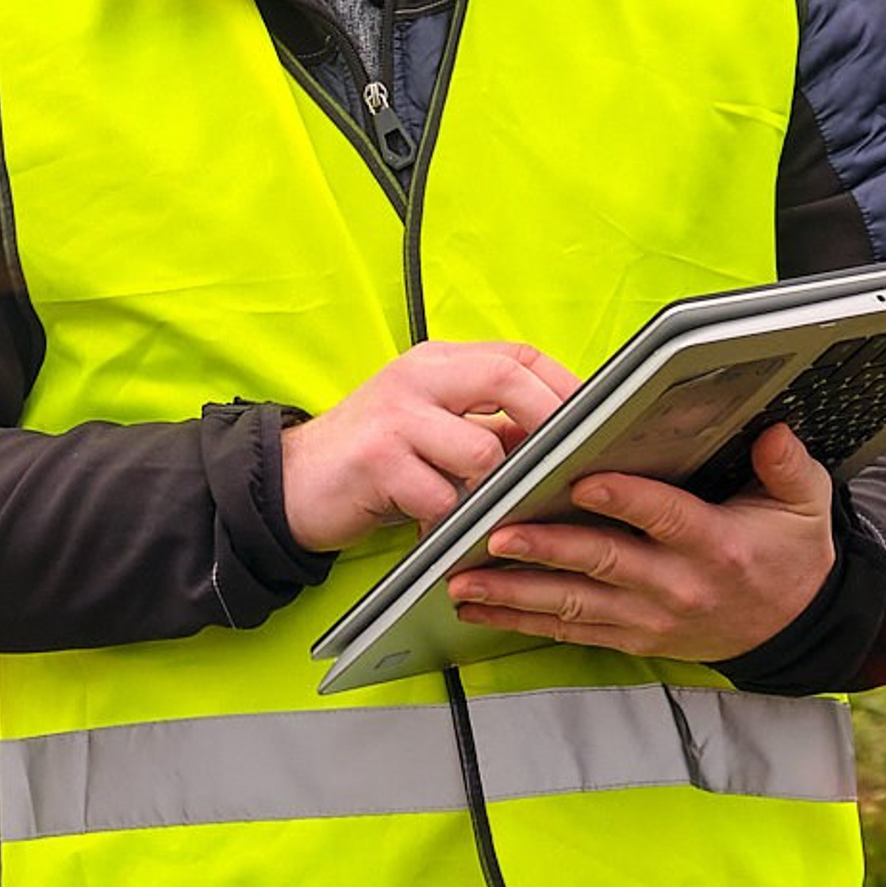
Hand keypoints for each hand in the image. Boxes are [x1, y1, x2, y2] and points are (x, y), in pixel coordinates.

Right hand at [282, 341, 576, 552]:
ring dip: (493, 491)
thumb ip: (484, 423)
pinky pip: (442, 497)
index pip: (517, 357)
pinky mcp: (377, 461)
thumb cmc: (371, 461)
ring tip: (485, 511)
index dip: (564, 387)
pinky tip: (441, 529)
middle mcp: (417, 378)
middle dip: (548, 425)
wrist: (289, 484)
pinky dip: (451, 521)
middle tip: (564, 468)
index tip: (596, 423)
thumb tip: (559, 439)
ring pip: (482, 450)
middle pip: (508, 379)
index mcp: (436, 363)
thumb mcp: (428, 426)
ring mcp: (395, 416)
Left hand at [443, 422, 834, 663]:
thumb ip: (788, 466)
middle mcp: (678, 587)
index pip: (664, 517)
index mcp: (716, 546)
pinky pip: (571, 631)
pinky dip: (523, 622)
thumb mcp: (804, 506)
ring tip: (463, 581)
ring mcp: (651, 619)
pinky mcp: (633, 639)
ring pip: (574, 605)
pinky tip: (479, 609)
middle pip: (604, 564)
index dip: (624, 500)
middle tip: (494, 535)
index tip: (581, 480)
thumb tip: (771, 431)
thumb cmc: (789, 553)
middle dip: (546, 550)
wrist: (797, 628)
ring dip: (515, 594)